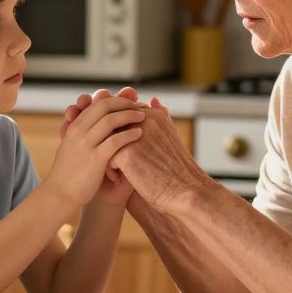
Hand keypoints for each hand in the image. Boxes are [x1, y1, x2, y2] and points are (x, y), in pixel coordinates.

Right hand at [44, 95, 144, 206]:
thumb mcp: (73, 146)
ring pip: (110, 120)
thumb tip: (100, 119)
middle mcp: (78, 131)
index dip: (116, 99)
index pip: (97, 103)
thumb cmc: (71, 172)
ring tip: (143, 116)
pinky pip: (115, 141)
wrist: (60, 195)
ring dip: (130, 115)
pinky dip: (129, 134)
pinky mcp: (94, 159)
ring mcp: (85, 144)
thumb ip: (84, 132)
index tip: (130, 101)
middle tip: (139, 105)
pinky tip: (139, 134)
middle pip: (104, 106)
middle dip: (124, 103)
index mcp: (74, 126)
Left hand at [108, 100, 214, 215]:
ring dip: (110, 156)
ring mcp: (135, 136)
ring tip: (121, 173)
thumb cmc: (176, 170)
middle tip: (123, 165)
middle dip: (112, 145)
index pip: (124, 117)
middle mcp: (145, 120)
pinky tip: (120, 181)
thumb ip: (159, 117)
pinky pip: (106, 157)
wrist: (185, 193)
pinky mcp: (127, 153)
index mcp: (154, 115)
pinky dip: (111, 170)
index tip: (132, 154)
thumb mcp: (169, 136)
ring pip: (107, 142)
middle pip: (113, 128)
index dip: (122, 136)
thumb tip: (152, 99)